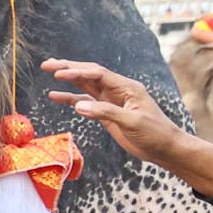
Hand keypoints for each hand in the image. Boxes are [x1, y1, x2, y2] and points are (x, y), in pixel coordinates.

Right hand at [42, 58, 212, 195]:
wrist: (165, 148)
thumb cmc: (154, 133)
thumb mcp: (132, 122)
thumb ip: (106, 112)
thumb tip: (79, 106)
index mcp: (127, 87)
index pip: (98, 75)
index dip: (78, 72)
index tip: (59, 74)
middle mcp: (117, 90)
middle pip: (89, 74)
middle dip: (69, 68)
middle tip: (48, 64)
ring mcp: (111, 100)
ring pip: (85, 85)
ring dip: (68, 78)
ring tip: (49, 71)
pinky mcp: (106, 112)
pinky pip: (85, 102)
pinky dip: (70, 99)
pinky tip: (55, 96)